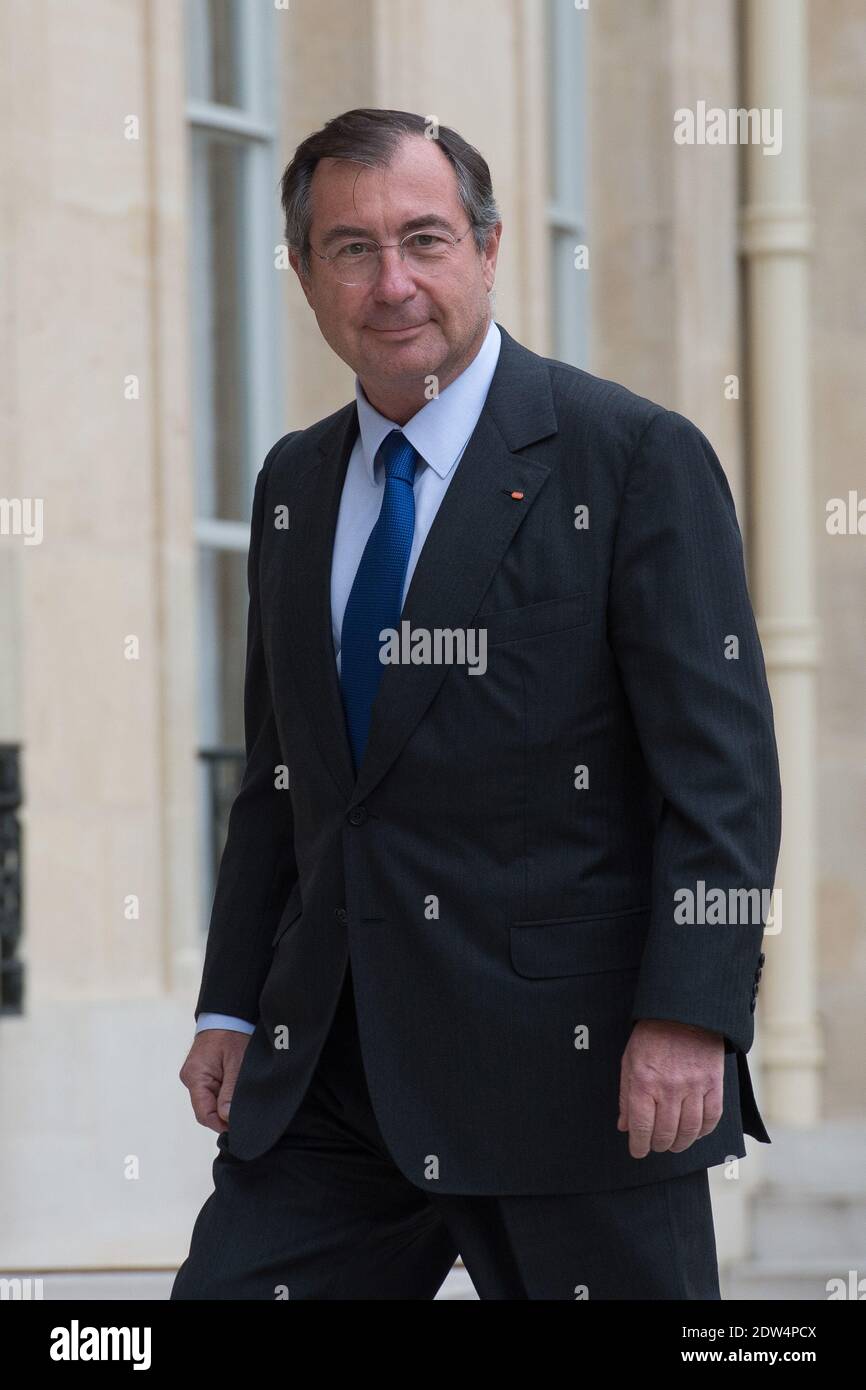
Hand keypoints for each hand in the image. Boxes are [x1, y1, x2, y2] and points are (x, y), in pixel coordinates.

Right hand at [179, 1030, 251, 1133]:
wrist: (228, 1014)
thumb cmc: (232, 1034)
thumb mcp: (236, 1062)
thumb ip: (230, 1092)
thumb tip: (226, 1117)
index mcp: (195, 1076)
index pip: (204, 1113)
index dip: (220, 1124)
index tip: (238, 1129)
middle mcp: (192, 1078)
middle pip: (207, 1109)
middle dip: (225, 1115)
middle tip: (245, 1116)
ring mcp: (196, 1076)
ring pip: (211, 1102)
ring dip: (226, 1104)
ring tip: (243, 1100)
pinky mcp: (203, 1073)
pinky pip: (213, 1092)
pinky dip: (225, 1095)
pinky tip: (237, 1092)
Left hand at [617, 1019, 723, 1157]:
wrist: (683, 1012)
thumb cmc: (652, 1036)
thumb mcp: (629, 1061)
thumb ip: (626, 1095)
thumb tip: (625, 1125)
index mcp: (643, 1082)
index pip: (641, 1127)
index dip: (639, 1145)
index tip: (638, 1151)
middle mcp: (669, 1088)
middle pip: (665, 1133)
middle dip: (658, 1145)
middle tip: (656, 1145)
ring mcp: (694, 1086)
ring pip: (689, 1131)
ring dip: (680, 1143)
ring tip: (674, 1144)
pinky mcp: (714, 1083)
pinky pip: (711, 1118)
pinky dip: (703, 1131)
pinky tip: (695, 1132)